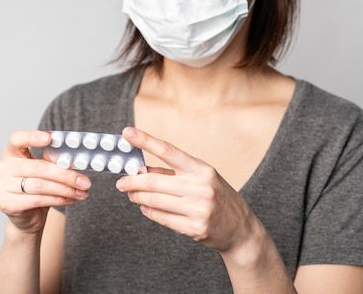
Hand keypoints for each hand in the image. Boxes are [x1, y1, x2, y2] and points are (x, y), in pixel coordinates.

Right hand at [0, 130, 90, 234]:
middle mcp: (2, 167)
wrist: (26, 217)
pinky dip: (57, 200)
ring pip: (40, 185)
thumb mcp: (44, 171)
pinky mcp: (7, 204)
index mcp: (10, 153)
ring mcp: (1, 186)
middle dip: (65, 175)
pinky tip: (69, 199)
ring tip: (81, 192)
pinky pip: (38, 200)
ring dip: (65, 189)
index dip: (32, 137)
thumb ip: (52, 161)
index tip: (49, 138)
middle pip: (38, 167)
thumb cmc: (36, 189)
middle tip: (84, 181)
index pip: (17, 139)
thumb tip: (71, 158)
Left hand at [116, 127, 258, 252]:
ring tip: (131, 194)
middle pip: (153, 181)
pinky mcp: (194, 228)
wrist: (241, 230)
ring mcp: (198, 209)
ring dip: (137, 197)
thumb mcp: (202, 178)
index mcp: (202, 169)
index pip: (168, 151)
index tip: (127, 133)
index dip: (145, 141)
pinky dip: (148, 211)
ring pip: (153, 201)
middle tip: (121, 182)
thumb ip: (173, 173)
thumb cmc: (218, 198)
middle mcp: (200, 187)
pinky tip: (145, 207)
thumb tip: (142, 170)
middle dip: (131, 181)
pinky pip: (161, 218)